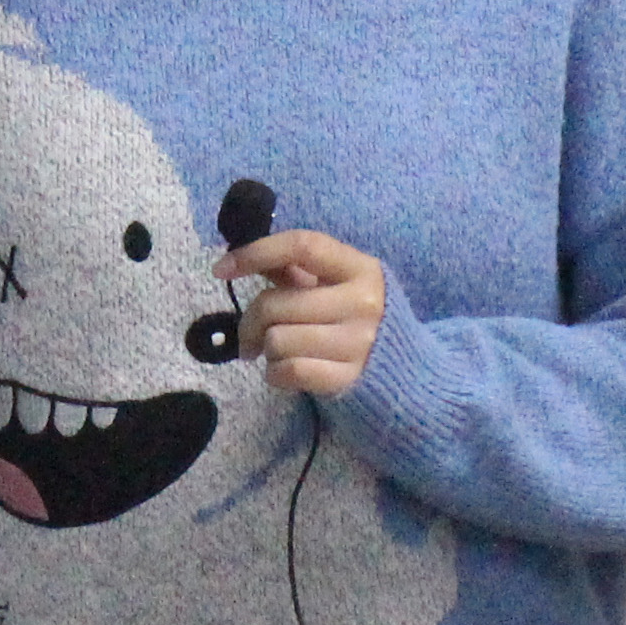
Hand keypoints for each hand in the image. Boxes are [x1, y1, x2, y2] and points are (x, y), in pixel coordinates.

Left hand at [229, 228, 386, 396]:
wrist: (403, 373)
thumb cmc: (358, 321)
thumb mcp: (338, 286)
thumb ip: (297, 270)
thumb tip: (242, 256)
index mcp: (361, 269)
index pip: (303, 246)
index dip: (257, 252)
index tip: (222, 268)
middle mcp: (363, 302)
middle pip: (276, 302)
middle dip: (250, 321)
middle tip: (250, 334)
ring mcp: (358, 343)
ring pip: (276, 340)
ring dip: (266, 350)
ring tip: (279, 352)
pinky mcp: (349, 378)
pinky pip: (288, 371)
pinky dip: (274, 374)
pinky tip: (284, 371)